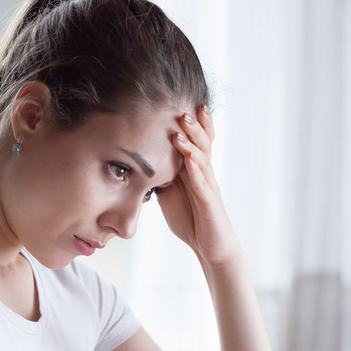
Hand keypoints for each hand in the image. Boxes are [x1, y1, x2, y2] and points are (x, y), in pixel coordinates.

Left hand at [156, 106, 241, 267]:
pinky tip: (189, 160)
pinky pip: (203, 184)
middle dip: (194, 125)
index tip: (181, 102)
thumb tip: (140, 163)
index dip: (192, 124)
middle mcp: (204, 174)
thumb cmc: (192, 220)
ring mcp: (209, 187)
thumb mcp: (170, 194)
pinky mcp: (210, 203)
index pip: (195, 142)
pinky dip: (196, 170)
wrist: (211, 247)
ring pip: (202, 159)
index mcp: (195, 171)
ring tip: (183, 126)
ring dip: (192, 142)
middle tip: (184, 107)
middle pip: (202, 144)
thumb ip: (160, 177)